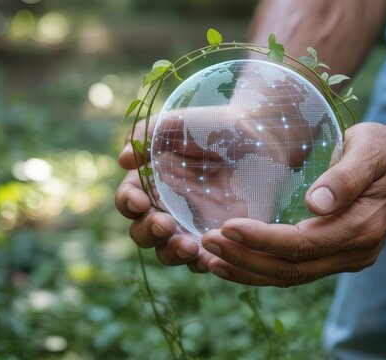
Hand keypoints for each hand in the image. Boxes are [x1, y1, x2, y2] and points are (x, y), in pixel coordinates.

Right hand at [115, 117, 209, 271]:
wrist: (261, 137)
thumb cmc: (216, 127)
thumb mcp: (181, 122)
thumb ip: (150, 133)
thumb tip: (124, 160)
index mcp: (152, 182)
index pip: (129, 200)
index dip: (128, 202)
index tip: (140, 201)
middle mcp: (167, 208)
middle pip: (143, 232)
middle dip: (149, 232)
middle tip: (166, 224)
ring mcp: (192, 226)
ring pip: (169, 251)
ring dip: (172, 253)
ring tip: (188, 246)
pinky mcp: (219, 238)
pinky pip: (205, 259)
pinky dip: (203, 263)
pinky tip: (209, 259)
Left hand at [199, 121, 385, 286]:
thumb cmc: (384, 151)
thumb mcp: (369, 151)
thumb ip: (345, 177)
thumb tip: (316, 204)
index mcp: (362, 227)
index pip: (303, 244)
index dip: (263, 240)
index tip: (227, 226)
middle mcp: (355, 252)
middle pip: (292, 268)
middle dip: (246, 259)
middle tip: (206, 243)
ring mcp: (346, 258)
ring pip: (290, 277)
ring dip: (248, 271)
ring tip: (209, 260)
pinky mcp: (335, 256)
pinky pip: (294, 270)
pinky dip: (261, 269)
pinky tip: (233, 262)